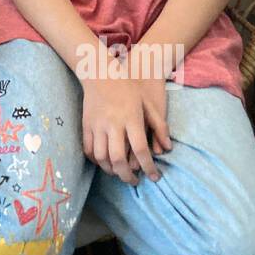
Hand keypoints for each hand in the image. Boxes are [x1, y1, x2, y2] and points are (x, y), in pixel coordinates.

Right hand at [81, 55, 168, 184]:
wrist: (100, 73)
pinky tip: (104, 163)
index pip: (140, 149)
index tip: (154, 177)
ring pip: (101, 157)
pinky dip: (96, 161)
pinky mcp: (86, 125)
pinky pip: (88, 149)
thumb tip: (168, 148)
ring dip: (111, 170)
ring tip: (119, 173)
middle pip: (118, 158)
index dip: (148, 167)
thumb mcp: (148, 103)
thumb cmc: (128, 88)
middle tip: (134, 181)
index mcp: (131, 118)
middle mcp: (113, 124)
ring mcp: (97, 125)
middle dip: (127, 176)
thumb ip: (159, 125)